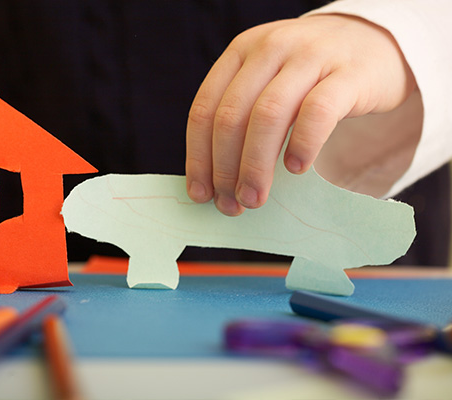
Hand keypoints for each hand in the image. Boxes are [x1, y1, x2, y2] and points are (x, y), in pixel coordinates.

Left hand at [186, 15, 416, 214]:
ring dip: (255, 165)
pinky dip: (302, 144)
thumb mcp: (269, 81)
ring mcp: (309, 56)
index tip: (200, 193)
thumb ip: (243, 116)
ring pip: (268, 116)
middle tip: (230, 205)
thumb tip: (215, 182)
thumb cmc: (311, 76)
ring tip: (254, 198)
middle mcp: (270, 49)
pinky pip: (317, 112)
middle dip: (224, 168)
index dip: (199, 157)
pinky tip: (296, 168)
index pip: (205, 109)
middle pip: (232, 116)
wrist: (375, 42)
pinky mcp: (348, 74)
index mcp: (241, 52)